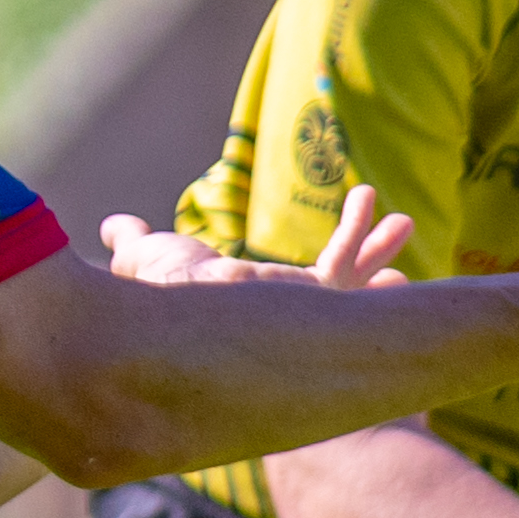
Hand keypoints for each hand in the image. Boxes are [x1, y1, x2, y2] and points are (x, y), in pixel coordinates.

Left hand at [97, 185, 415, 291]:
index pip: (281, 297)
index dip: (301, 287)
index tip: (314, 277)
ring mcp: (300, 312)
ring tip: (405, 221)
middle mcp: (279, 318)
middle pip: (329, 297)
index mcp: (247, 310)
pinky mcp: (309, 299)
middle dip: (362, 274)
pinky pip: (343, 264)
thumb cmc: (154, 301)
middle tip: (395, 263)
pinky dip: (360, 233)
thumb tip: (113, 227)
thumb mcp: (145, 263)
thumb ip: (134, 246)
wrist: (171, 319)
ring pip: (349, 283)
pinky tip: (370, 198)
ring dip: (375, 251)